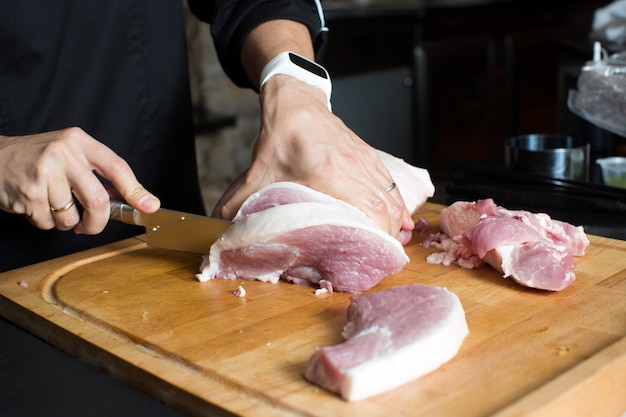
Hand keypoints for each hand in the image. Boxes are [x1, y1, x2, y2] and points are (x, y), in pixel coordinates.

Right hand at [0, 127, 159, 232]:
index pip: (117, 167)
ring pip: (71, 217)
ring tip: (52, 205)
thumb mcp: (69, 154)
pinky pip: (48, 223)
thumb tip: (131, 198)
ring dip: (66, 222)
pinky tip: (36, 205)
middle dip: (97, 222)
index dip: (136, 190)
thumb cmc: (37, 158)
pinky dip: (45, 222)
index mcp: (79, 141)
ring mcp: (44, 172)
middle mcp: (63, 153)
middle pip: (97, 200)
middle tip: (90, 227)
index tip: (150, 206)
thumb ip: (96, 173)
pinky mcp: (28, 192)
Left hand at [215, 76, 414, 236]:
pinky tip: (398, 217)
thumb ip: (240, 201)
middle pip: (387, 208)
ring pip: (392, 196)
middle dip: (390, 236)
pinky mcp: (368, 155)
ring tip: (392, 242)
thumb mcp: (259, 172)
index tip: (376, 255)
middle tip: (383, 257)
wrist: (296, 102)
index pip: (370, 210)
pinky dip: (396, 202)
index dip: (379, 236)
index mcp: (330, 175)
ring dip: (396, 220)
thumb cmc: (281, 136)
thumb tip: (222, 224)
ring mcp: (365, 160)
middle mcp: (354, 168)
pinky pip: (390, 183)